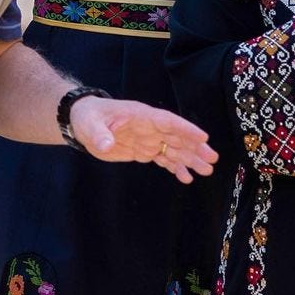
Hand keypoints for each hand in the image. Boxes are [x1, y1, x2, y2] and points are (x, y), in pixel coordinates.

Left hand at [67, 96, 217, 183]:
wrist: (82, 122)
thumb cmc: (87, 117)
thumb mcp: (90, 124)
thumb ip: (100, 134)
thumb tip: (106, 144)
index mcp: (140, 116)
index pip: (167, 121)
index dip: (185, 129)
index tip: (203, 137)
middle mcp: (149, 128)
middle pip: (177, 137)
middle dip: (195, 147)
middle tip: (212, 159)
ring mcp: (148, 140)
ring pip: (174, 149)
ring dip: (190, 159)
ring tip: (207, 171)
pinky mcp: (143, 151)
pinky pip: (163, 159)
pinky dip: (175, 168)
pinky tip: (187, 178)